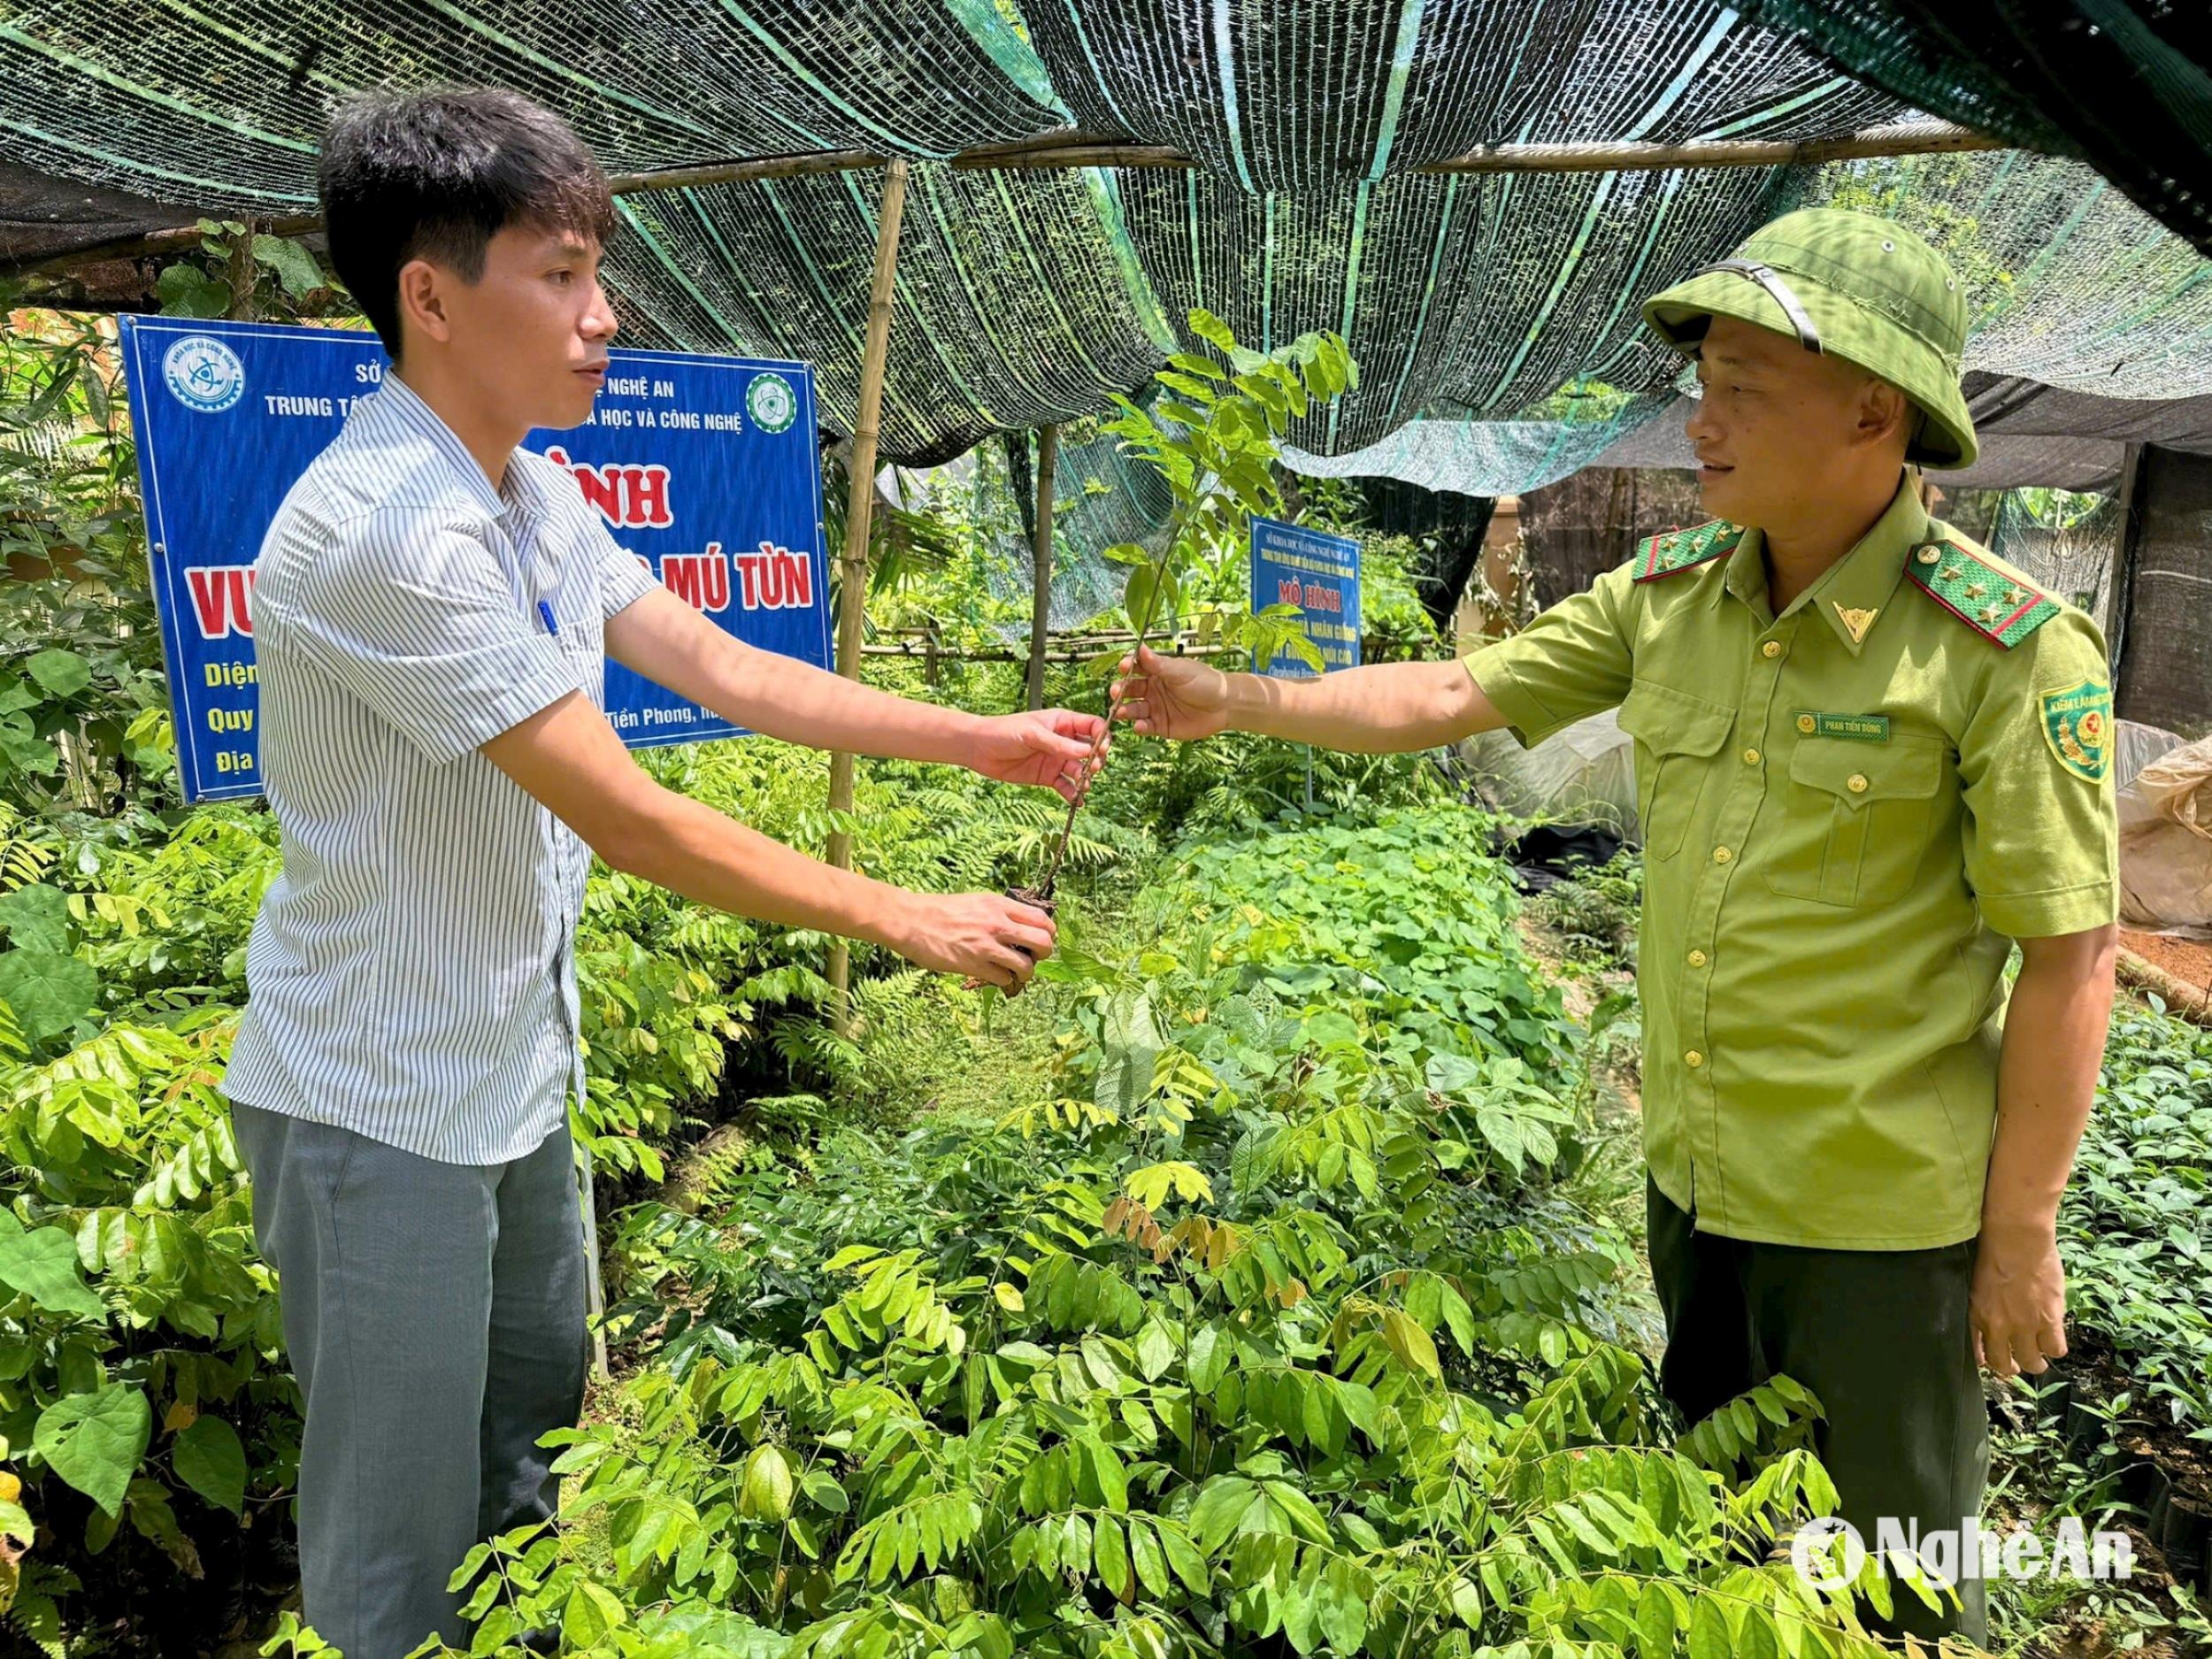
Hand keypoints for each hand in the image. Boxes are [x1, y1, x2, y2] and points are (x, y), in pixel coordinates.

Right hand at [888, 890, 1056, 993]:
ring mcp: (986, 946)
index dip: (1048, 932)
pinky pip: (1004, 979)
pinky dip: (1004, 980)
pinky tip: (995, 975)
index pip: (1042, 919)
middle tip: (1034, 957)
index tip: (1040, 938)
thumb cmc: (941, 910)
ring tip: (1015, 972)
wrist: (912, 920)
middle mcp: (998, 924)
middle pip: (1043, 942)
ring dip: (1026, 973)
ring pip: (1026, 966)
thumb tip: (1022, 925)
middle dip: (1044, 954)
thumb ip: (1000, 911)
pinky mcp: (973, 965)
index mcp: (999, 905)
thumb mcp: (977, 901)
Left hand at [966, 710, 1107, 802]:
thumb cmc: (1004, 732)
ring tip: (1082, 786)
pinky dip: (1073, 794)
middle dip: (1095, 760)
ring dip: (1085, 779)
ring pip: (1080, 770)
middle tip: (1091, 769)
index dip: (1102, 737)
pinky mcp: (1047, 777)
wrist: (979, 749)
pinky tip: (1077, 801)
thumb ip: (1058, 744)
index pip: (1092, 726)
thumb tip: (1086, 752)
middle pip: (1091, 751)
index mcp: (1062, 722)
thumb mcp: (1032, 734)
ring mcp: (1056, 760)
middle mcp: (1063, 741)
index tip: (1102, 749)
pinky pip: (1065, 786)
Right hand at [1111, 645, 1232, 740]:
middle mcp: (1152, 689)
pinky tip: (1139, 725)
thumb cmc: (1205, 682)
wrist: (1225, 705)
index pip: (1135, 668)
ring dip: (1125, 710)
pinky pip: (1145, 726)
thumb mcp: (1180, 671)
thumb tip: (1140, 647)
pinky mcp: (1160, 726)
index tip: (1123, 667)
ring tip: (1120, 712)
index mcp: (1156, 672)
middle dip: (1120, 691)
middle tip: (1116, 692)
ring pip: (1133, 709)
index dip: (1127, 667)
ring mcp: (1155, 708)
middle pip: (1129, 690)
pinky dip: (1140, 727)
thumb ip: (1159, 663)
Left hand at [1971, 1218, 2068, 1379]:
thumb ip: (1980, 1309)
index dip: (1989, 1361)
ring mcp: (2025, 1326)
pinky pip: (2056, 1349)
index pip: (1979, 1353)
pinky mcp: (2049, 1320)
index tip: (1994, 1361)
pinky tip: (2053, 1339)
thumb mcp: (1976, 1284)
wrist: (2017, 1239)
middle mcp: (1998, 1327)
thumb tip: (1986, 1325)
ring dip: (2036, 1361)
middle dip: (2012, 1367)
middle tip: (2019, 1362)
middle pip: (2004, 1364)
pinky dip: (2055, 1348)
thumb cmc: (1993, 1252)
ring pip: (2033, 1361)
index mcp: (1977, 1316)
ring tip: (2039, 1354)